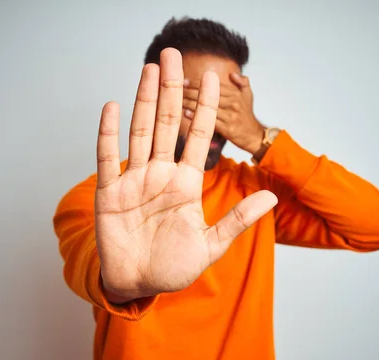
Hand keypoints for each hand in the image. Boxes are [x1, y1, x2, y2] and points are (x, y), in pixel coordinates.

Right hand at [94, 48, 276, 302]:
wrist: (139, 285)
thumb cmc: (173, 267)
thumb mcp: (210, 245)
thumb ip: (237, 220)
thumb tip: (271, 198)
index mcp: (186, 183)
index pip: (199, 136)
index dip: (206, 107)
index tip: (215, 78)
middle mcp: (161, 175)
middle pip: (167, 123)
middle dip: (171, 89)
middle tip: (174, 55)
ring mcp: (134, 180)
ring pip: (140, 132)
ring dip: (143, 99)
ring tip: (148, 69)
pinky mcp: (110, 192)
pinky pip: (107, 157)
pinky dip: (108, 132)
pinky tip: (113, 106)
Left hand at [182, 72, 264, 153]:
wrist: (254, 136)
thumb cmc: (247, 115)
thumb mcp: (248, 96)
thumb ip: (242, 82)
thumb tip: (232, 73)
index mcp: (235, 94)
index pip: (213, 85)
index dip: (197, 83)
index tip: (184, 81)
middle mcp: (233, 103)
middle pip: (209, 95)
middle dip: (191, 91)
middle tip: (176, 89)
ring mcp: (230, 116)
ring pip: (208, 107)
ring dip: (191, 103)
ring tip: (177, 100)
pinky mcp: (227, 129)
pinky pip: (210, 121)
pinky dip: (197, 117)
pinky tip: (186, 113)